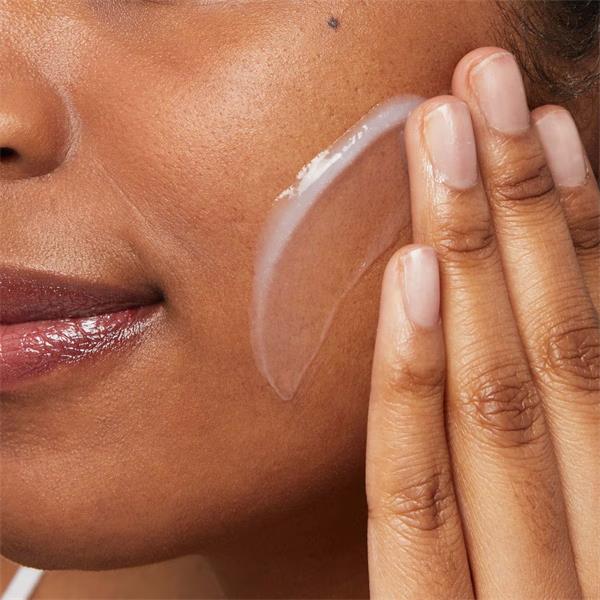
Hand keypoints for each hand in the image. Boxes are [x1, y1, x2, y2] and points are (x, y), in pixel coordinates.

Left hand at [366, 47, 598, 598]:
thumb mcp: (578, 533)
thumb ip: (575, 435)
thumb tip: (565, 324)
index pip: (595, 338)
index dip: (580, 226)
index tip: (550, 130)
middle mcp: (588, 543)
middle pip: (547, 343)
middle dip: (518, 206)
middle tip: (484, 88)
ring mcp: (522, 589)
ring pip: (491, 398)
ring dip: (473, 259)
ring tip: (450, 141)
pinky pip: (416, 500)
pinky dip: (414, 386)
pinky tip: (407, 281)